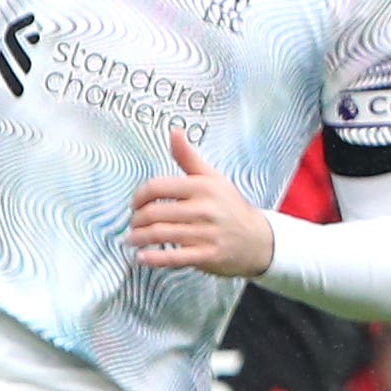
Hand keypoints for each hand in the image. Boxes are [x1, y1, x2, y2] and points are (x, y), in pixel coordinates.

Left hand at [130, 129, 274, 277]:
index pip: (157, 187)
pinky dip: (153, 258)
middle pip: (154, 213)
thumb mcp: (213, 178)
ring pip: (160, 235)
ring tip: (132, 240)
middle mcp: (205, 208)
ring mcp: (207, 233)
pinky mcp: (208, 255)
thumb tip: (174, 131)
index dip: (138, 196)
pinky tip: (142, 257)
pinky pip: (174, 257)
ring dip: (139, 238)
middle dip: (136, 221)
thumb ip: (189, 157)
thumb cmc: (230, 207)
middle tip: (133, 225)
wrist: (259, 239)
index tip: (135, 205)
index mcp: (202, 186)